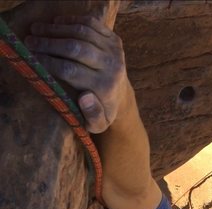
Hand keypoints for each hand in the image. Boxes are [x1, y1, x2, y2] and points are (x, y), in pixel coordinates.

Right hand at [25, 16, 126, 132]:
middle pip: (75, 48)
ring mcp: (114, 50)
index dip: (49, 62)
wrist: (121, 98)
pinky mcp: (114, 39)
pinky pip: (91, 24)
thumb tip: (85, 98)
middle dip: (49, 43)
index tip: (32, 57)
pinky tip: (55, 23)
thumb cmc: (102, 112)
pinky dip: (71, 21)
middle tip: (29, 40)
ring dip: (56, 29)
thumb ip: (92, 116)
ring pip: (81, 33)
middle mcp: (112, 66)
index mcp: (105, 87)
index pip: (71, 70)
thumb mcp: (97, 124)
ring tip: (37, 29)